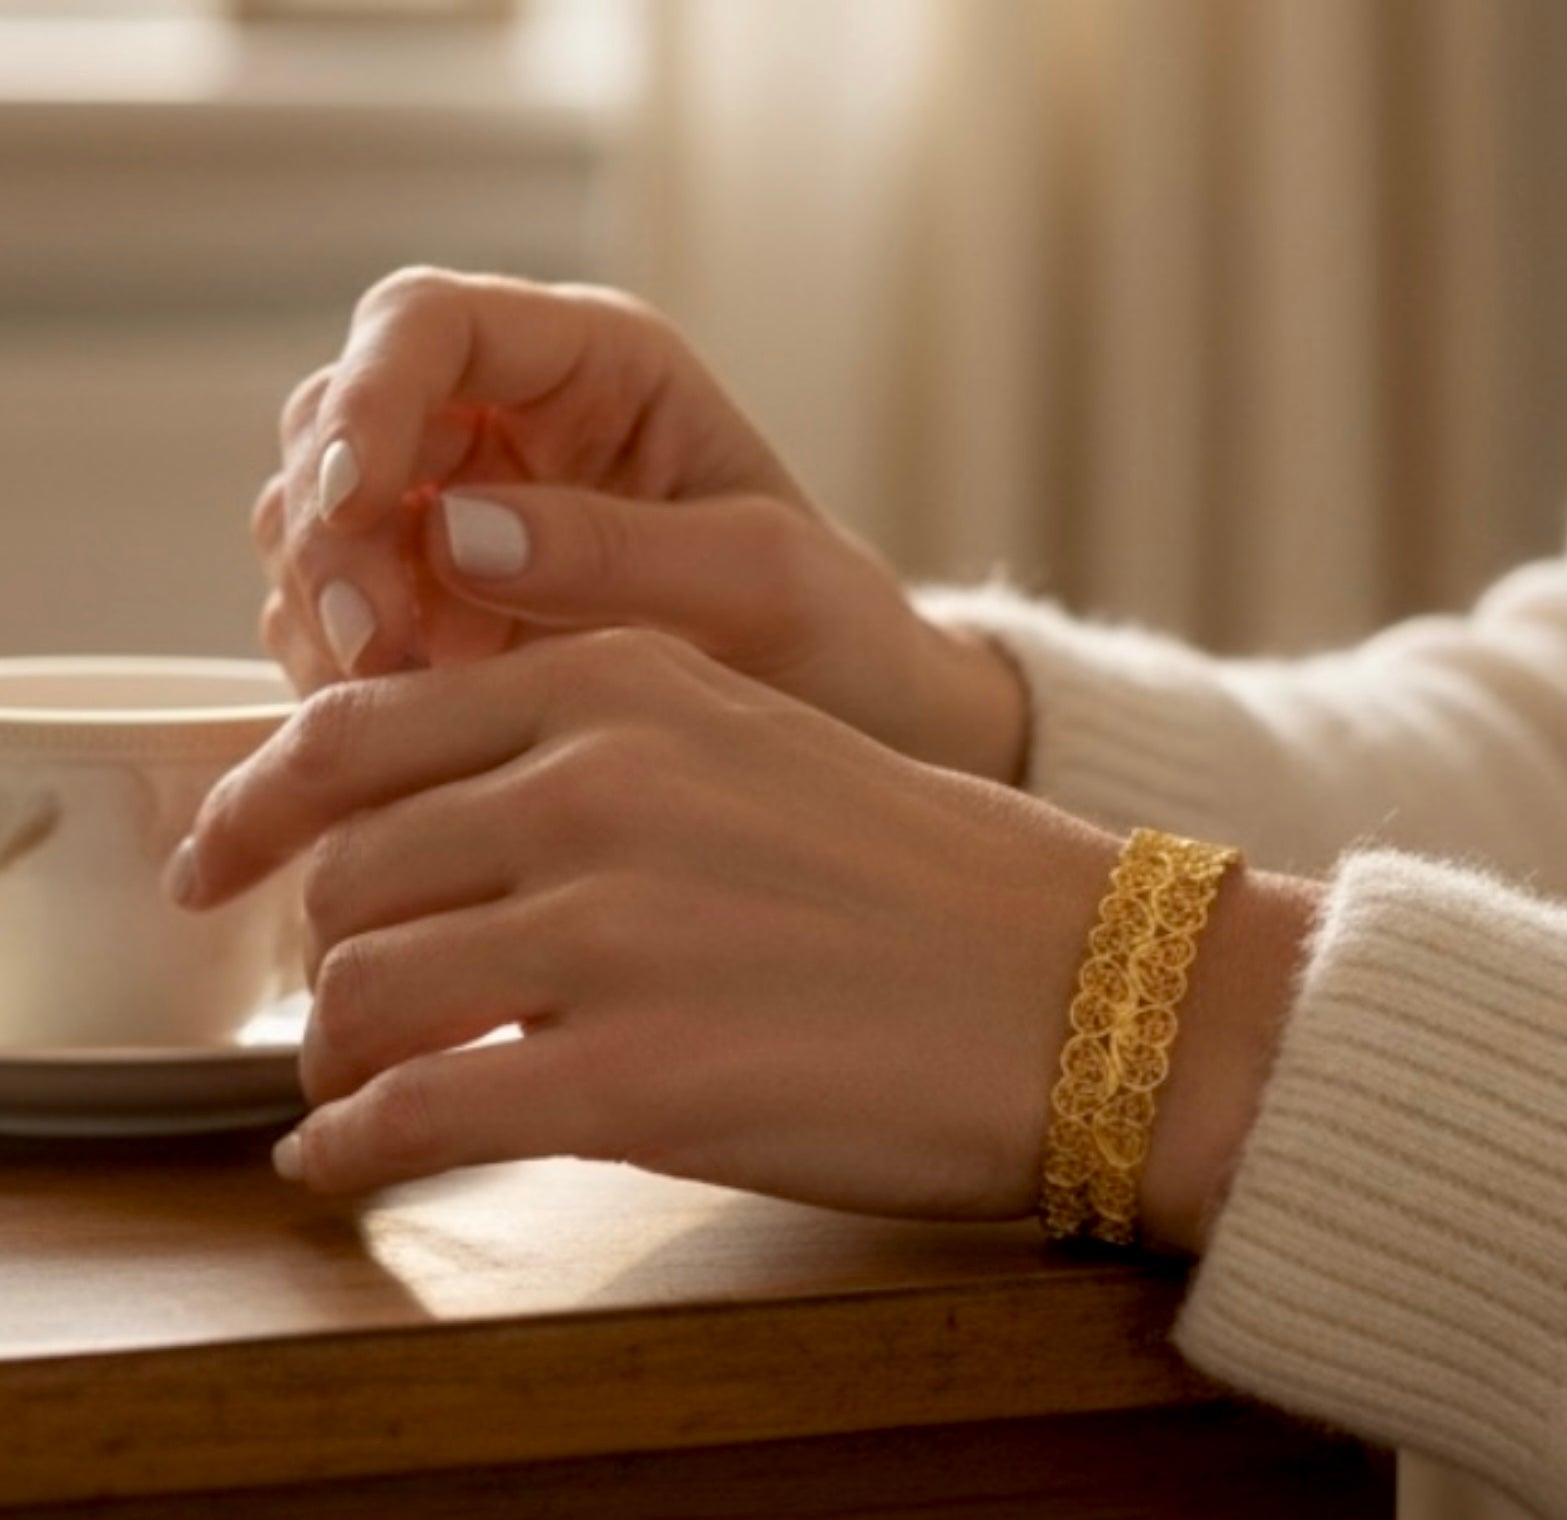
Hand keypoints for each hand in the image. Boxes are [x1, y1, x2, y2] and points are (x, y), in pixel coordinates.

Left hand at [174, 629, 1114, 1215]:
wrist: (1076, 980)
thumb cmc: (918, 870)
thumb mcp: (743, 737)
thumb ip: (582, 750)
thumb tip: (422, 830)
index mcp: (621, 677)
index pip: (359, 729)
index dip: (254, 804)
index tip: (216, 859)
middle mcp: (600, 777)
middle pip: (348, 869)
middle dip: (312, 949)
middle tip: (331, 1003)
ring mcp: (616, 922)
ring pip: (362, 990)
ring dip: (328, 1058)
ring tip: (351, 1090)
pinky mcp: (641, 1071)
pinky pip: (423, 1114)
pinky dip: (359, 1148)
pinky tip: (354, 1164)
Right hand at [254, 269, 1025, 782]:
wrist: (845, 729)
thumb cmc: (830, 632)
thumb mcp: (760, 583)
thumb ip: (617, 550)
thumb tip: (451, 532)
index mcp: (595, 365)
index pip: (429, 322)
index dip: (369, 394)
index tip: (356, 506)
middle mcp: (503, 421)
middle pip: (336, 419)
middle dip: (330, 525)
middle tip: (379, 643)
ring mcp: (450, 512)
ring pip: (304, 515)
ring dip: (323, 602)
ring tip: (409, 689)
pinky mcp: (425, 608)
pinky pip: (323, 613)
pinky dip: (333, 665)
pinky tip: (410, 720)